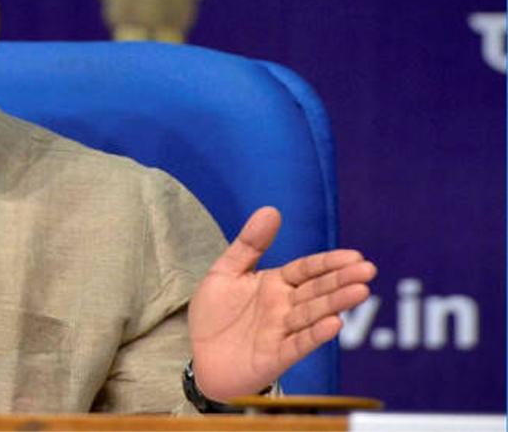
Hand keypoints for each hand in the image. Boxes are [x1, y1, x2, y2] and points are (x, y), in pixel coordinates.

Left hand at [188, 207, 375, 400]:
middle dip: (341, 280)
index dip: (328, 262)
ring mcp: (282, 332)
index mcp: (275, 284)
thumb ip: (249, 244)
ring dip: (336, 303)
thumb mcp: (225, 272)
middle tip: (367, 270)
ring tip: (360, 291)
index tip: (354, 255)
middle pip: (317, 290)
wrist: (200, 358)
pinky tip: (334, 324)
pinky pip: (298, 344)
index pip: (307, 270)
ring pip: (313, 314)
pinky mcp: (275, 356)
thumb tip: (271, 210)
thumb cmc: (214, 315)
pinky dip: (315, 335)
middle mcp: (284, 307)